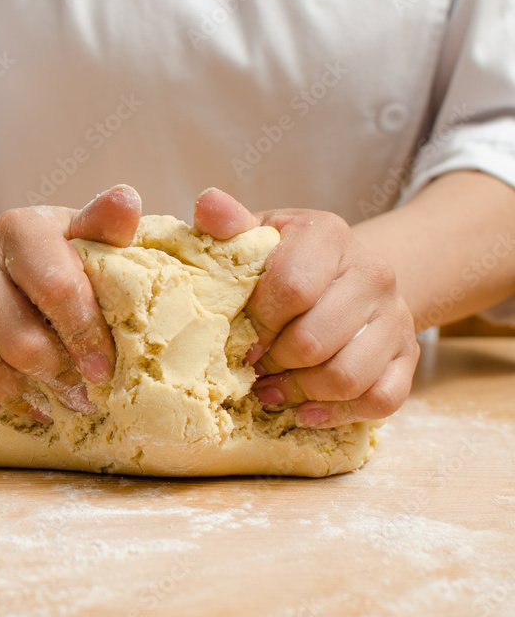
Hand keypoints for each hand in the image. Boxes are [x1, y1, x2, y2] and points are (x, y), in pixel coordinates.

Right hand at [0, 185, 141, 420]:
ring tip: (43, 401)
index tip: (104, 370)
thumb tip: (127, 200)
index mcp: (16, 229)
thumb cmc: (44, 258)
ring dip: (17, 397)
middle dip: (56, 378)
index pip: (58, 289)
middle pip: (20, 342)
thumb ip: (105, 226)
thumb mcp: (76, 236)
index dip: (87, 336)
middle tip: (80, 396)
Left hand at [194, 189, 419, 427]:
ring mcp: (396, 316)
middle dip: (273, 362)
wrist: (342, 272)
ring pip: (347, 376)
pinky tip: (303, 410)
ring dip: (299, 391)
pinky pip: (381, 400)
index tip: (235, 338)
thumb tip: (208, 203)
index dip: (257, 323)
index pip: (292, 287)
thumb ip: (229, 225)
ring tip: (269, 389)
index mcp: (328, 235)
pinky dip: (337, 414)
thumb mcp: (255, 234)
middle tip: (251, 366)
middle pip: (315, 340)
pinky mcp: (409, 355)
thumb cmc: (283, 258)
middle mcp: (373, 272)